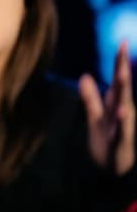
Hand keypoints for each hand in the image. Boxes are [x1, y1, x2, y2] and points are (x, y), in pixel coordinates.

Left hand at [80, 41, 134, 174]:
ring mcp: (124, 126)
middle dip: (124, 67)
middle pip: (123, 86)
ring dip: (125, 90)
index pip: (118, 79)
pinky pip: (124, 129)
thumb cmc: (106, 142)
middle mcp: (123, 112)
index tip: (123, 41)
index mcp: (116, 104)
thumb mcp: (95, 116)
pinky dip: (124, 120)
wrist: (110, 170)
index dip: (120, 61)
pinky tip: (124, 110)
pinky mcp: (121, 141)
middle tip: (124, 48)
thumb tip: (85, 76)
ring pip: (126, 105)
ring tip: (123, 74)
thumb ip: (90, 97)